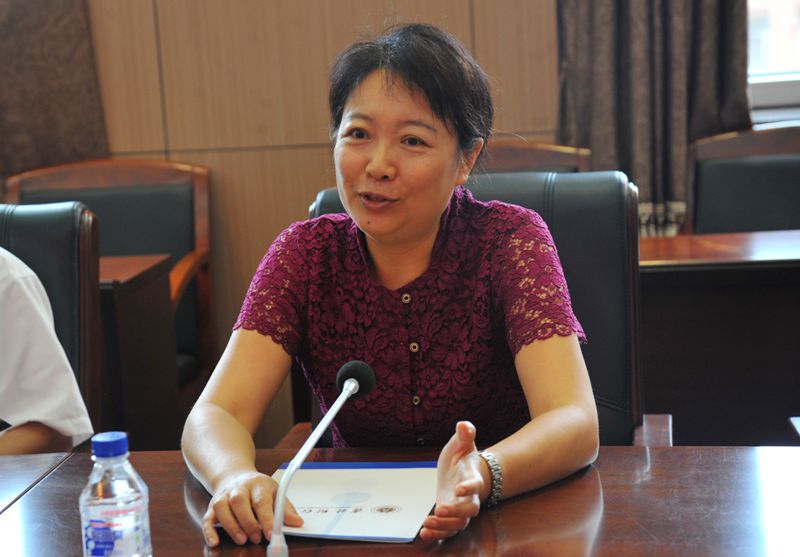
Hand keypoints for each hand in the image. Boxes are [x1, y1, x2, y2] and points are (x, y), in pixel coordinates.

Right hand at [202, 470, 302, 546]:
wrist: (235, 475)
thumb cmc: (258, 489)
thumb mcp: (275, 493)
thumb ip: (285, 509)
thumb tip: (298, 522)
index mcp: (258, 484)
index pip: (261, 500)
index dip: (266, 518)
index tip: (271, 534)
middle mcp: (238, 488)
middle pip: (239, 501)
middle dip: (248, 522)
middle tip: (256, 538)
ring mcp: (223, 496)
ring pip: (222, 507)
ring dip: (231, 526)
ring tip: (242, 540)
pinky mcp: (212, 506)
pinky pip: (207, 518)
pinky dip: (209, 531)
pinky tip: (215, 542)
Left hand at [419, 421, 484, 540]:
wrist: (461, 470)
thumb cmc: (461, 456)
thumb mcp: (461, 443)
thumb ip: (464, 434)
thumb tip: (464, 424)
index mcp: (472, 476)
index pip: (476, 484)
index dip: (469, 487)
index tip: (459, 489)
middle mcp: (469, 496)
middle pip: (470, 509)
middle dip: (456, 512)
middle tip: (440, 509)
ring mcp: (460, 508)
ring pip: (459, 523)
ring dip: (444, 526)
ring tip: (427, 524)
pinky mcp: (450, 516)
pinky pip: (448, 530)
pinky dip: (438, 534)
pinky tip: (424, 533)